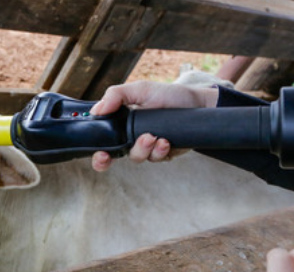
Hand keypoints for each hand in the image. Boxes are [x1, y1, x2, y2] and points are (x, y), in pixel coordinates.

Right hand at [89, 81, 218, 171]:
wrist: (197, 103)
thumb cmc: (168, 95)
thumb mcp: (141, 89)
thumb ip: (116, 95)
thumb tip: (96, 110)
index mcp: (122, 122)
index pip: (103, 140)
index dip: (97, 151)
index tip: (98, 153)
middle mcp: (131, 137)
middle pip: (113, 156)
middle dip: (107, 160)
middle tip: (107, 156)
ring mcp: (147, 147)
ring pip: (136, 157)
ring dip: (142, 149)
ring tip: (152, 136)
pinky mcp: (163, 153)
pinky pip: (155, 159)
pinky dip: (159, 151)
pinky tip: (165, 141)